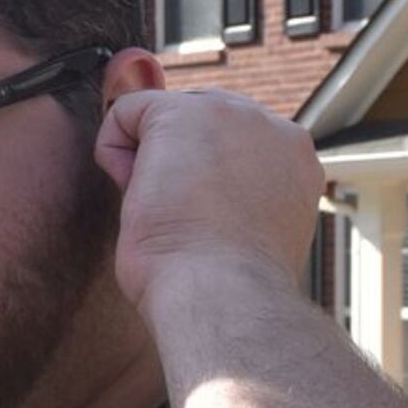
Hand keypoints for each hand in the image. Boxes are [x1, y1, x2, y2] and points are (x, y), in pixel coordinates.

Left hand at [92, 87, 322, 324]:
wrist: (222, 295)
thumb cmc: (227, 287)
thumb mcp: (248, 231)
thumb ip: (238, 197)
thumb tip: (198, 186)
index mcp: (294, 162)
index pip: (231, 145)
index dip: (202, 182)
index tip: (204, 225)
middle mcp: (272, 127)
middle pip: (197, 123)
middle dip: (177, 163)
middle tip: (181, 220)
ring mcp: (231, 113)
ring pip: (163, 117)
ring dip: (150, 162)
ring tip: (164, 210)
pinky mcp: (183, 114)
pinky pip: (127, 111)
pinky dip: (113, 150)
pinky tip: (136, 192)